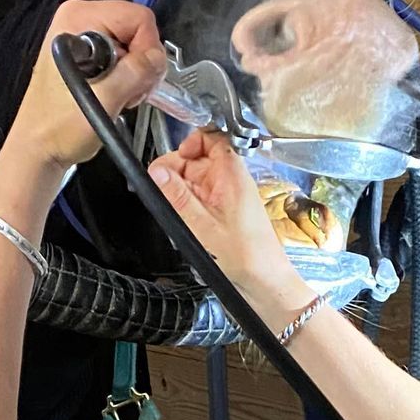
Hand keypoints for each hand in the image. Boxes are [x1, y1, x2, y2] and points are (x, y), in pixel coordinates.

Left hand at [3, 1, 165, 172]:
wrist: (41, 148)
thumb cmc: (58, 128)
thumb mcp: (105, 99)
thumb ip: (136, 72)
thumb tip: (157, 57)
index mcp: (78, 20)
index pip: (139, 18)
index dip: (148, 50)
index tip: (138, 77)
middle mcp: (78, 20)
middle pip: (138, 29)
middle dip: (141, 64)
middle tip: (127, 91)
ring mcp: (83, 36)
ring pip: (134, 45)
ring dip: (134, 74)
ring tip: (117, 96)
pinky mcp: (88, 52)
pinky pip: (125, 56)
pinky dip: (127, 77)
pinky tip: (114, 94)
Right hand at [148, 132, 311, 314]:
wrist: (263, 280)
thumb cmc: (245, 255)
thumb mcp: (201, 224)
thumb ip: (176, 195)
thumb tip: (156, 171)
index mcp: (231, 175)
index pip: (211, 139)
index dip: (190, 143)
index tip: (174, 159)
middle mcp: (231, 180)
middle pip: (197, 159)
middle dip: (177, 171)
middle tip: (163, 190)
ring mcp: (228, 195)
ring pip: (196, 179)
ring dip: (180, 190)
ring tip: (176, 211)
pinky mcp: (224, 209)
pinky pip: (201, 196)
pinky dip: (188, 204)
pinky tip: (185, 220)